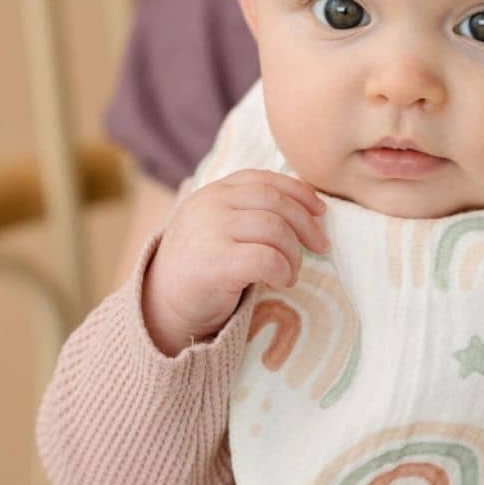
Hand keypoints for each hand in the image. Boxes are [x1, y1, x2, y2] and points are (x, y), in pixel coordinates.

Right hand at [142, 170, 327, 355]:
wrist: (162, 305)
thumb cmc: (201, 266)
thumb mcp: (220, 226)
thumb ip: (250, 210)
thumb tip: (305, 200)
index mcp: (214, 192)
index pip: (264, 179)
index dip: (298, 192)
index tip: (321, 210)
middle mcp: (210, 205)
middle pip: (276, 203)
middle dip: (306, 225)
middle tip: (320, 247)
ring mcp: (209, 231)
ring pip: (275, 229)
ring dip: (294, 254)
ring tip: (291, 274)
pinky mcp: (214, 263)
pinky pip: (266, 259)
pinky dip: (282, 270)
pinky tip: (279, 282)